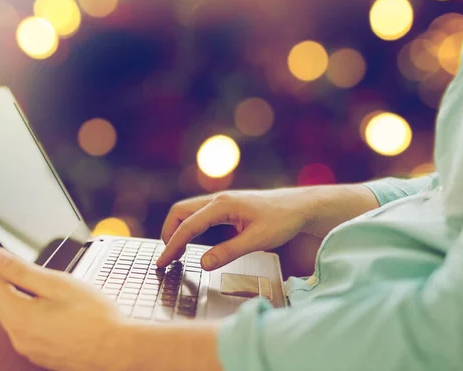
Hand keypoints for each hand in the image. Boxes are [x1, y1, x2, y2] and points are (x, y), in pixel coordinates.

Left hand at [0, 248, 126, 370]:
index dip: (5, 267)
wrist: (116, 350)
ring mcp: (29, 350)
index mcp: (17, 316)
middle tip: (47, 277)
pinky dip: (39, 319)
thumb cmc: (92, 316)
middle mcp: (17, 337)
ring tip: (59, 296)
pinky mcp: (41, 356)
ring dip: (29, 302)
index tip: (20, 259)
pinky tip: (63, 315)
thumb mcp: (57, 283)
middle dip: (18, 285)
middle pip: (4, 302)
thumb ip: (22, 270)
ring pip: (17, 317)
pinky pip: (30, 332)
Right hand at [157, 189, 316, 269]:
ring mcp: (221, 202)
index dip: (172, 245)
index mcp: (222, 205)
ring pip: (187, 211)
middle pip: (180, 212)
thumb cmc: (282, 220)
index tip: (162, 262)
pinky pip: (198, 214)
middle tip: (166, 258)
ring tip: (176, 252)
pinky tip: (193, 242)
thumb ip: (228, 252)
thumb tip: (203, 264)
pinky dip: (189, 227)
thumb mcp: (257, 240)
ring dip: (177, 229)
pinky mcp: (225, 207)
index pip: (188, 225)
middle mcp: (217, 200)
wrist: (300, 206)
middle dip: (169, 234)